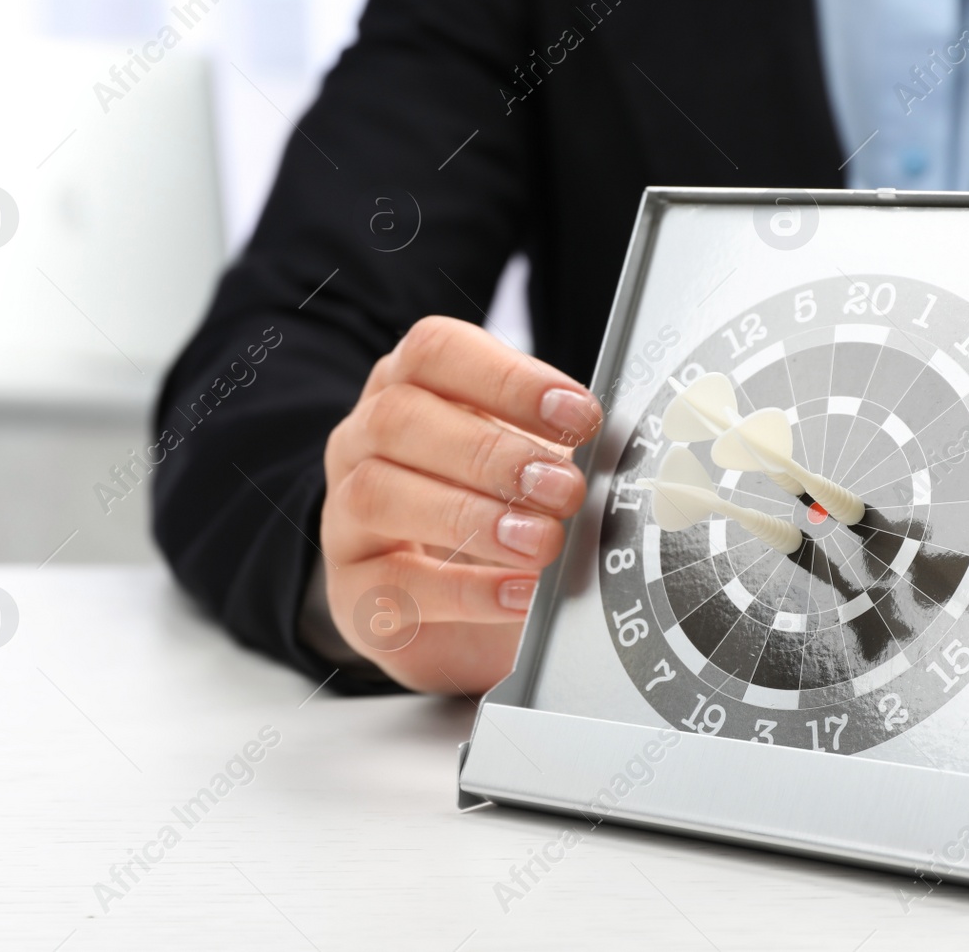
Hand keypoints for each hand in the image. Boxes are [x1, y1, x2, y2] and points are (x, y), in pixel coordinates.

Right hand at [319, 316, 600, 693]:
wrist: (457, 616)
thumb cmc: (497, 515)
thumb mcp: (529, 467)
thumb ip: (559, 451)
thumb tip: (624, 451)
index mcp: (408, 387)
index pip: (436, 352)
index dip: (509, 379)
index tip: (579, 417)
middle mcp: (363, 441)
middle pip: (400, 419)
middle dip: (492, 452)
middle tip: (565, 489)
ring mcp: (344, 516)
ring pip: (379, 495)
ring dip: (471, 517)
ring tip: (541, 541)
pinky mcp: (352, 591)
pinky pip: (390, 584)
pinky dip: (462, 590)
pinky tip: (517, 594)